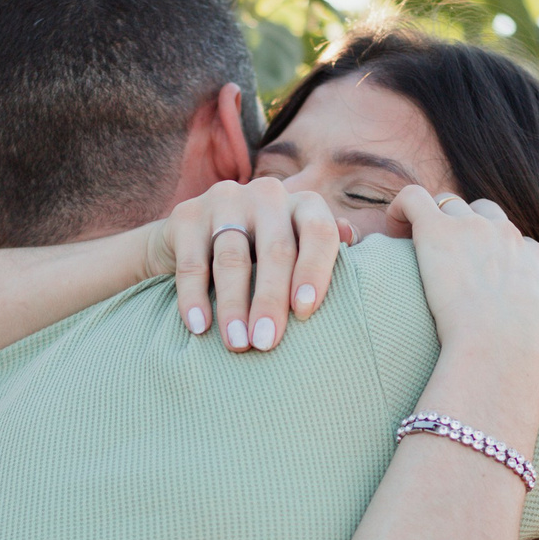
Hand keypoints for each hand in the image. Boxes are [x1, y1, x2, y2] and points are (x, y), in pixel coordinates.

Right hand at [149, 178, 348, 351]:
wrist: (195, 239)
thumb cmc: (264, 254)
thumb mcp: (299, 249)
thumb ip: (327, 250)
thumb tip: (351, 236)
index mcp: (304, 203)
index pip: (318, 232)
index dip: (314, 271)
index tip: (305, 312)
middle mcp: (268, 195)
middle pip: (275, 250)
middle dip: (271, 300)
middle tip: (267, 342)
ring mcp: (225, 200)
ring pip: (232, 258)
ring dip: (234, 306)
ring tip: (237, 344)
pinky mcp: (186, 215)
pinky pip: (192, 263)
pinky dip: (194, 298)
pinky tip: (199, 327)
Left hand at [390, 188, 538, 377]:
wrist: (509, 346)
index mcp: (538, 260)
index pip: (523, 248)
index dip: (505, 265)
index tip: (490, 293)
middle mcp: (508, 237)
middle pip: (490, 218)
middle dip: (475, 234)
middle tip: (457, 268)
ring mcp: (472, 229)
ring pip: (452, 205)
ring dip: (439, 223)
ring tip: (423, 252)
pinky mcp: (437, 232)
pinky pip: (413, 199)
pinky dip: (403, 208)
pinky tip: (396, 229)